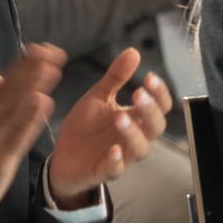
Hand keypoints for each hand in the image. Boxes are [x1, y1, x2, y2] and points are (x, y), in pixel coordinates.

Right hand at [0, 45, 65, 222]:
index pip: (1, 86)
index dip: (20, 66)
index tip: (38, 48)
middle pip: (9, 93)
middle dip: (30, 70)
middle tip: (50, 51)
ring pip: (14, 110)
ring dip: (33, 87)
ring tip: (51, 69)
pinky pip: (17, 137)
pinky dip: (29, 120)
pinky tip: (43, 104)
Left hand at [50, 48, 169, 204]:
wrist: (62, 156)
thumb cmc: (85, 128)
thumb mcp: (98, 97)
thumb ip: (116, 77)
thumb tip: (133, 52)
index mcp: (135, 118)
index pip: (160, 106)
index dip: (159, 93)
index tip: (149, 76)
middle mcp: (133, 137)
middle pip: (156, 127)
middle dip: (150, 110)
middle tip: (139, 94)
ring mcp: (121, 155)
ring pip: (140, 149)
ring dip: (133, 133)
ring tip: (120, 118)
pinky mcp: (104, 171)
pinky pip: (116, 169)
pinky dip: (117, 161)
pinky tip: (113, 150)